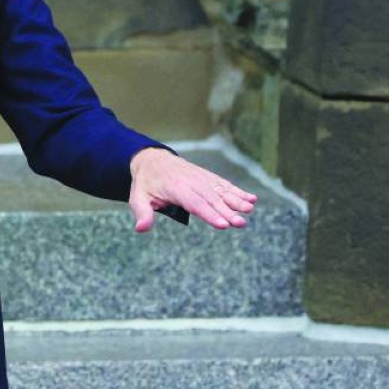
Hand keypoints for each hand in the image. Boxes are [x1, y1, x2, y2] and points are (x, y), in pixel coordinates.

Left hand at [128, 148, 255, 232]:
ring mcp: (201, 177)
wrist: (152, 159)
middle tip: (240, 223)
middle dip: (226, 211)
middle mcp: (191, 181)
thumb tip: (140, 228)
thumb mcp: (137, 197)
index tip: (222, 224)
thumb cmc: (145, 183)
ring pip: (220, 190)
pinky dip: (237, 191)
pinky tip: (251, 199)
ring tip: (250, 209)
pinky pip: (223, 184)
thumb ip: (142, 213)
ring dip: (236, 200)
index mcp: (174, 188)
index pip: (193, 202)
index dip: (208, 213)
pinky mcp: (207, 176)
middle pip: (210, 198)